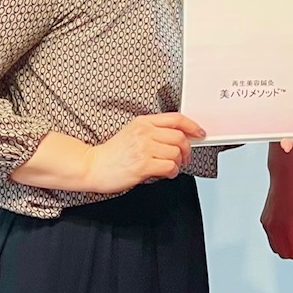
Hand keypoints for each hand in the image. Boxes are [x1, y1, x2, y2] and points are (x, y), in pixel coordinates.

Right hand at [85, 113, 204, 193]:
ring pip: (176, 152)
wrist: (92, 166)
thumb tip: (179, 136)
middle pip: (180, 137)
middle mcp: (144, 132)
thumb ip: (154, 131)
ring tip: (171, 166)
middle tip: (184, 157)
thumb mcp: (133, 132)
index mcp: (143, 122)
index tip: (200, 133)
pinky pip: (169, 166)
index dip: (192, 126)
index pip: (176, 118)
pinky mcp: (143, 165)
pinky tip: (166, 173)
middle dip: (187, 149)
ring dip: (178, 162)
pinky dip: (172, 171)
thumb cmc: (112, 153)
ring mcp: (144, 148)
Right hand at [261, 145, 292, 261]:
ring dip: (289, 247)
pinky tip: (290, 228)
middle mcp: (276, 232)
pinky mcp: (265, 220)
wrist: (287, 173)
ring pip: (277, 247)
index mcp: (290, 233)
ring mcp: (268, 226)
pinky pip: (272, 237)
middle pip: (286, 254)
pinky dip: (280, 239)